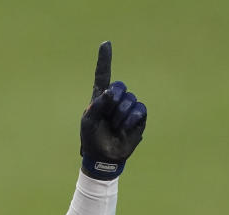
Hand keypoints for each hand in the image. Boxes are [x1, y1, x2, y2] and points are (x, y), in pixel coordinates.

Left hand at [80, 42, 146, 179]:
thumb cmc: (92, 139)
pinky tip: (125, 127)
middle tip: (108, 115)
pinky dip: (131, 119)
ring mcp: (128, 107)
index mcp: (99, 98)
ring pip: (130, 99)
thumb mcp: (88, 121)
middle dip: (114, 99)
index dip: (105, 60)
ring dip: (121, 115)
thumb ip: (97, 105)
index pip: (103, 75)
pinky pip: (140, 109)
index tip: (106, 44)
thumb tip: (111, 91)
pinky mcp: (138, 117)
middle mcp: (115, 100)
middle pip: (120, 86)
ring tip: (115, 126)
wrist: (103, 157)